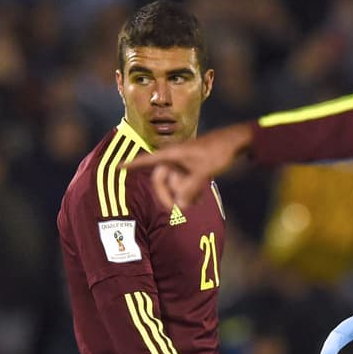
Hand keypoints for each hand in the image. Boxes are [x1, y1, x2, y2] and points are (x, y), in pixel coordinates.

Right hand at [125, 125, 251, 210]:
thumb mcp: (204, 173)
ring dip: (182, 195)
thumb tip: (179, 206)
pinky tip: (199, 200)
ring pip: (174, 183)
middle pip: (161, 179)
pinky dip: (189, 191)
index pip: (147, 161)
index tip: (117, 167)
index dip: (132, 164)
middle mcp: (174, 157)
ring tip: (196, 204)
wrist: (236, 141)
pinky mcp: (193, 166)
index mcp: (172, 154)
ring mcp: (184, 162)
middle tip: (175, 212)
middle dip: (167, 195)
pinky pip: (184, 182)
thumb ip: (190, 189)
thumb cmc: (218, 152)